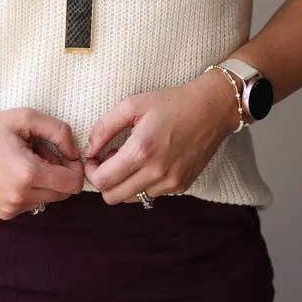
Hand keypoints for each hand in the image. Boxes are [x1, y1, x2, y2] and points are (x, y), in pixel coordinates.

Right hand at [0, 108, 84, 219]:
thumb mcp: (27, 118)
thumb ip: (59, 132)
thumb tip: (75, 155)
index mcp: (28, 174)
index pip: (74, 183)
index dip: (75, 167)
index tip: (64, 154)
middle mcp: (21, 197)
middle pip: (64, 194)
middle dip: (60, 174)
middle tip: (41, 154)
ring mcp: (11, 208)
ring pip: (49, 199)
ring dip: (45, 182)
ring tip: (25, 162)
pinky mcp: (4, 213)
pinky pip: (32, 204)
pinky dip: (31, 190)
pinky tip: (14, 173)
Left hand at [82, 74, 238, 204]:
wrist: (211, 109)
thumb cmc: (171, 102)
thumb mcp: (132, 105)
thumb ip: (104, 127)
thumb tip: (89, 151)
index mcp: (141, 151)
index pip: (102, 181)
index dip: (91, 171)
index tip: (94, 158)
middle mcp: (156, 172)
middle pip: (112, 197)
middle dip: (103, 181)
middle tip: (108, 160)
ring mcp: (171, 183)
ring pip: (131, 199)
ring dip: (123, 184)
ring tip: (129, 160)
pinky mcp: (181, 186)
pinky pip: (151, 195)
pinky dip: (142, 183)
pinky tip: (148, 162)